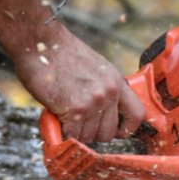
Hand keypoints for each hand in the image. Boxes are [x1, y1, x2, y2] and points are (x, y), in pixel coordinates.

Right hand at [14, 31, 144, 143]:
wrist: (41, 43)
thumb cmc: (63, 54)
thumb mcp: (98, 68)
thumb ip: (105, 88)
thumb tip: (106, 109)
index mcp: (117, 83)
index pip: (137, 114)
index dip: (128, 128)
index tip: (118, 132)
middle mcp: (109, 94)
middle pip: (109, 132)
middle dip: (94, 134)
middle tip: (80, 125)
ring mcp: (93, 103)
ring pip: (90, 136)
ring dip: (77, 133)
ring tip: (67, 119)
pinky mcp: (74, 110)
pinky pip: (73, 135)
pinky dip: (64, 133)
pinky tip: (58, 122)